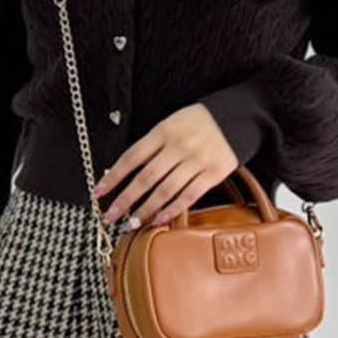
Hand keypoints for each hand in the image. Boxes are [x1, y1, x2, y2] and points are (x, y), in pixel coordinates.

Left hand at [95, 103, 237, 228]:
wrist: (238, 114)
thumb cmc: (199, 123)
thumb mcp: (172, 123)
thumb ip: (153, 146)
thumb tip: (127, 172)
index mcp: (163, 131)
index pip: (132, 157)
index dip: (113, 177)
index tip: (98, 194)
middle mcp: (178, 146)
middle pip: (145, 177)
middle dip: (125, 200)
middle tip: (110, 217)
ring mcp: (197, 160)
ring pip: (165, 190)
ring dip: (145, 209)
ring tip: (131, 223)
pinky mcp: (214, 173)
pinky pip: (189, 195)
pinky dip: (172, 209)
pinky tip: (158, 220)